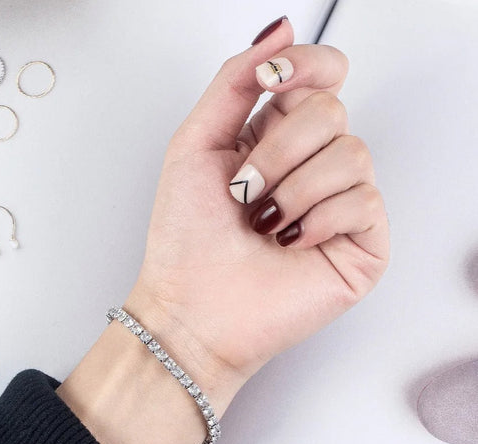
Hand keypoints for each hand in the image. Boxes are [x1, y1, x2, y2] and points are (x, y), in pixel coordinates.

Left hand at [125, 20, 389, 406]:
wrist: (193, 307)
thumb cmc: (187, 237)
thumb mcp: (196, 144)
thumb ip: (234, 83)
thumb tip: (281, 30)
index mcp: (276, 139)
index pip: (322, 77)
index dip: (306, 66)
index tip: (270, 82)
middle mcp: (312, 166)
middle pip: (332, 111)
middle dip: (277, 151)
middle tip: (245, 192)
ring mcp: (340, 204)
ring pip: (352, 153)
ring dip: (294, 189)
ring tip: (264, 223)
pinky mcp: (361, 242)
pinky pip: (363, 200)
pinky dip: (318, 219)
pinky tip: (291, 242)